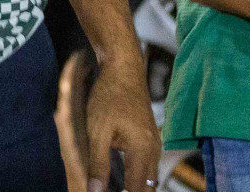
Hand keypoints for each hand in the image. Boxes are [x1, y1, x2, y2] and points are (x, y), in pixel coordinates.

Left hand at [84, 57, 160, 191]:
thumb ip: (98, 163)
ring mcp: (154, 142)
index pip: (136, 189)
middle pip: (147, 186)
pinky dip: (137, 174)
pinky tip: (123, 177)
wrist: (123, 69)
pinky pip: (147, 164)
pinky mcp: (150, 137)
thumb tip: (95, 191)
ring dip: (135, 185)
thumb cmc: (108, 96)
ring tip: (116, 188)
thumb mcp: (98, 131)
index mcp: (142, 150)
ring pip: (149, 176)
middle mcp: (153, 149)